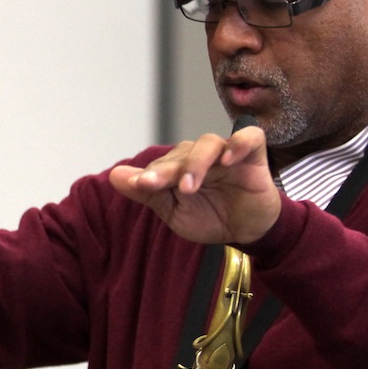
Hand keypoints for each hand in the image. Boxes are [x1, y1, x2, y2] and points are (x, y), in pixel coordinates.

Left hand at [107, 124, 280, 243]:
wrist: (246, 231)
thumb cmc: (209, 217)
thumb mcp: (173, 211)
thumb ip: (147, 192)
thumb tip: (114, 175)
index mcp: (179, 166)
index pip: (162, 165)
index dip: (151, 175)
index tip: (141, 185)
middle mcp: (200, 155)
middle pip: (182, 153)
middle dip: (168, 170)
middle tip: (160, 186)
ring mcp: (226, 153)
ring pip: (209, 143)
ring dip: (197, 163)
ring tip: (189, 186)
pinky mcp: (253, 155)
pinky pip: (249, 138)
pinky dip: (239, 143)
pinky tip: (229, 159)